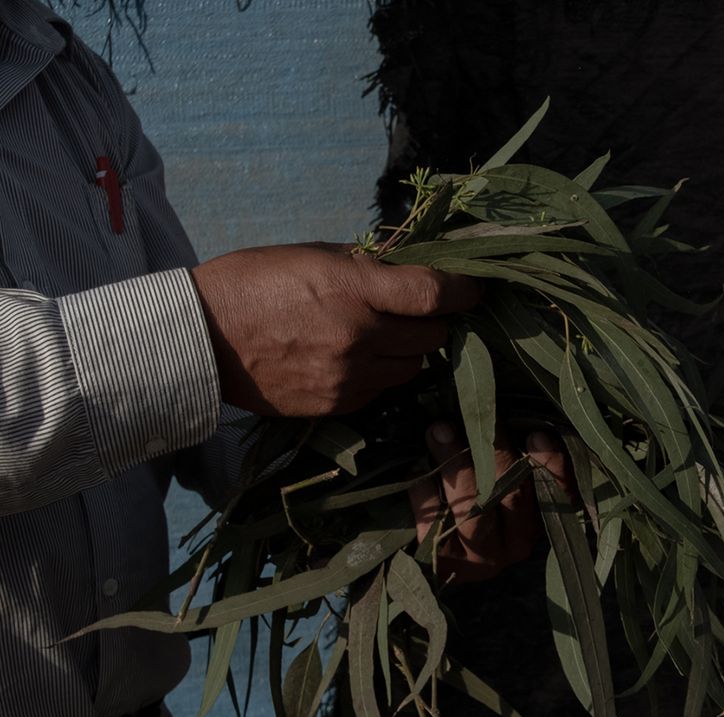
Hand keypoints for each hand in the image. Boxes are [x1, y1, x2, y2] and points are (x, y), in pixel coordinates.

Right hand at [190, 243, 478, 416]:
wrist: (199, 338)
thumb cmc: (252, 283)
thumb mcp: (310, 255)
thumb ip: (365, 264)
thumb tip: (410, 266)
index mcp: (352, 289)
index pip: (434, 294)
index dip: (464, 292)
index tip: (474, 290)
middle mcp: (358, 336)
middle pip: (431, 336)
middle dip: (432, 322)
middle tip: (416, 311)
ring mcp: (348, 376)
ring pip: (412, 367)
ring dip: (408, 351)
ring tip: (381, 335)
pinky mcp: (337, 405)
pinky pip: (382, 390)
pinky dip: (379, 374)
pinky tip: (354, 359)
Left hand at [407, 423, 569, 583]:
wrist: (441, 551)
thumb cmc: (479, 499)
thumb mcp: (505, 480)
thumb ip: (512, 457)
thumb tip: (501, 409)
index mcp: (540, 521)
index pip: (560, 494)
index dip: (551, 465)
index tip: (536, 434)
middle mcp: (516, 543)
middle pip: (512, 496)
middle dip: (493, 452)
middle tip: (474, 415)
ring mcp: (482, 558)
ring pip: (473, 509)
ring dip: (455, 465)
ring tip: (438, 431)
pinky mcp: (446, 563)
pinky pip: (435, 523)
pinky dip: (425, 492)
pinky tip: (417, 466)